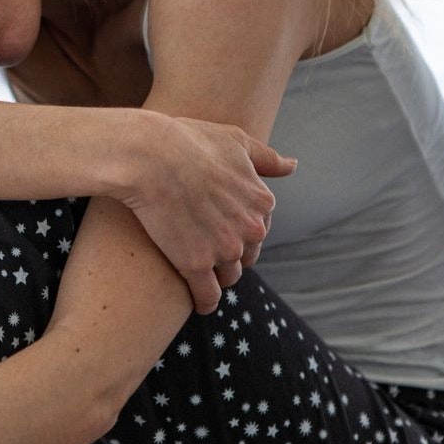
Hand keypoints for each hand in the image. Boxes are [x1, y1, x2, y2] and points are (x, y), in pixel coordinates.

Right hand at [116, 113, 295, 314]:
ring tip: (198, 271)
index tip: (218, 226)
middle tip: (205, 246)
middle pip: (246, 256)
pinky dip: (204, 302)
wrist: (150, 155)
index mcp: (262, 201)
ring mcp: (223, 250)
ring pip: (228, 277)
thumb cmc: (188, 141)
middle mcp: (250, 229)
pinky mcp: (195, 265)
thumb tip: (292, 166)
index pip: (259, 228)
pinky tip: (198, 303)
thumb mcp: (235, 141)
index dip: (238, 228)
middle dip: (229, 254)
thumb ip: (266, 158)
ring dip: (216, 276)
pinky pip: (207, 296)